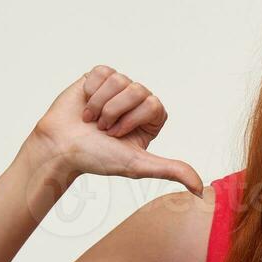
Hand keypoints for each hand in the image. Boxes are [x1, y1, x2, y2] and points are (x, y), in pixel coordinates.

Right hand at [28, 66, 202, 195]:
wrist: (60, 148)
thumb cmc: (97, 158)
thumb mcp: (139, 165)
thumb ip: (172, 170)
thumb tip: (201, 189)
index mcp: (151, 118)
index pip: (153, 104)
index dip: (131, 120)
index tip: (117, 136)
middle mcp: (137, 100)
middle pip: (137, 89)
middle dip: (115, 112)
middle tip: (103, 129)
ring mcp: (118, 87)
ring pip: (118, 80)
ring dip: (100, 104)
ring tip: (91, 120)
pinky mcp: (98, 77)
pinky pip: (101, 72)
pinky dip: (89, 91)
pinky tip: (84, 106)